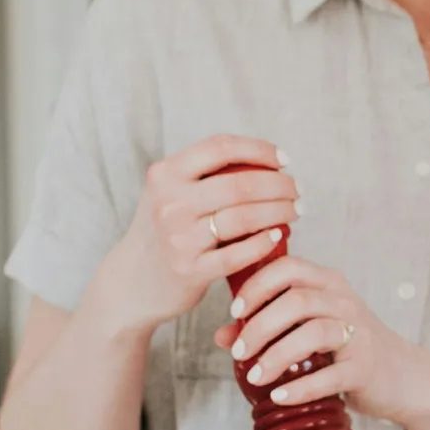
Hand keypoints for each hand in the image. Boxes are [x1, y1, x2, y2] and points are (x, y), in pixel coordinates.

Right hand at [90, 134, 298, 336]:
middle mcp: (169, 202)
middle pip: (240, 184)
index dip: (259, 150)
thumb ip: (203, 175)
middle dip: (279, 185)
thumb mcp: (169, 193)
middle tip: (297, 190)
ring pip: (244, 217)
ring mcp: (179, 238)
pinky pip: (238, 253)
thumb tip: (264, 160)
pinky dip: (263, 242)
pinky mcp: (190, 270)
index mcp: (165, 174)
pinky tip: (277, 235)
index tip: (284, 160)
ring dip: (279, 212)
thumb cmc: (164, 231)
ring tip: (295, 211)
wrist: (132, 281)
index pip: (220, 148)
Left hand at [213, 255, 423, 422]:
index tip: (235, 311)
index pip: (288, 268)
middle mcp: (345, 302)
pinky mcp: (365, 367)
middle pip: (296, 300)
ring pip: (313, 333)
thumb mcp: (309, 329)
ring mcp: (359, 333)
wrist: (402, 377)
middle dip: (259, 326)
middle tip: (239, 352)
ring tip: (254, 377)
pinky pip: (330, 375)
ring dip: (276, 356)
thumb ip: (268, 327)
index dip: (257, 286)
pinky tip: (280, 396)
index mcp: (328, 284)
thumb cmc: (348, 349)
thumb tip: (222, 336)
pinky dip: (300, 387)